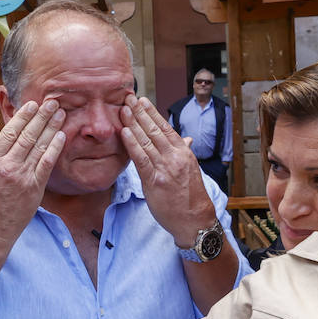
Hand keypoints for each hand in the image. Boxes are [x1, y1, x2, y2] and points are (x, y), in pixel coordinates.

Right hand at [0, 100, 65, 249]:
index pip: (9, 132)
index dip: (23, 116)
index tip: (32, 104)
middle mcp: (7, 167)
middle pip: (28, 136)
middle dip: (41, 116)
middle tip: (53, 102)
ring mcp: (23, 178)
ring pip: (40, 147)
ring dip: (52, 128)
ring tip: (61, 114)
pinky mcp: (35, 190)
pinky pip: (47, 164)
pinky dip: (55, 148)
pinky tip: (62, 136)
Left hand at [119, 95, 215, 246]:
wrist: (195, 220)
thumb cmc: (191, 196)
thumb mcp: (191, 170)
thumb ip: (184, 153)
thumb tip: (186, 139)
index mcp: (184, 152)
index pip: (165, 127)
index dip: (152, 112)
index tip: (142, 100)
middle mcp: (175, 157)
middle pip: (154, 130)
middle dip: (139, 112)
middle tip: (127, 98)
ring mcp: (164, 168)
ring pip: (146, 141)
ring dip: (133, 124)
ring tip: (123, 110)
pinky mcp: (154, 181)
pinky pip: (141, 159)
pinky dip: (132, 144)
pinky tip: (124, 132)